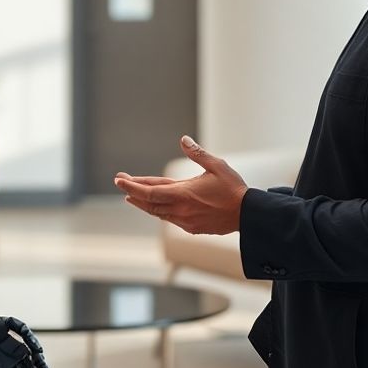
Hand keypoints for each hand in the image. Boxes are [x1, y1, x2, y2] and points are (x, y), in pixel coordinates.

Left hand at [114, 135, 247, 234]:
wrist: (247, 215)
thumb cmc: (233, 189)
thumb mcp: (216, 166)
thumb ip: (197, 153)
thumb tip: (183, 140)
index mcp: (183, 193)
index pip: (150, 190)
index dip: (132, 185)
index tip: (119, 180)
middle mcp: (180, 209)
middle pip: (149, 202)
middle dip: (133, 192)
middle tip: (121, 183)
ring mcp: (185, 220)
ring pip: (157, 212)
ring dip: (143, 203)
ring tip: (133, 196)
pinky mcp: (192, 228)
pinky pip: (169, 219)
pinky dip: (158, 211)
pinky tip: (156, 206)